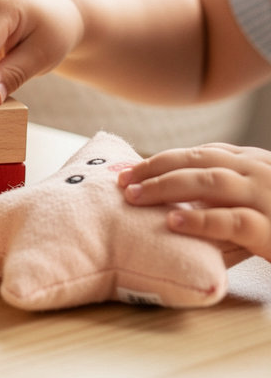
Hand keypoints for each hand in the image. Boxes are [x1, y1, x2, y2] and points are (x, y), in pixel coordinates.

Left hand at [119, 143, 270, 262]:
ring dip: (166, 187)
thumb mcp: (257, 193)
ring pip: (210, 182)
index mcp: (253, 162)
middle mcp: (258, 172)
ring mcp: (266, 197)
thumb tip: (174, 195)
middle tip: (122, 182)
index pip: (201, 154)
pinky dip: (201, 220)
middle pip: (198, 162)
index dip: (162, 161)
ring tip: (134, 197)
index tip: (131, 172)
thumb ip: (225, 190)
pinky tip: (173, 223)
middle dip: (155, 169)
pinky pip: (234, 221)